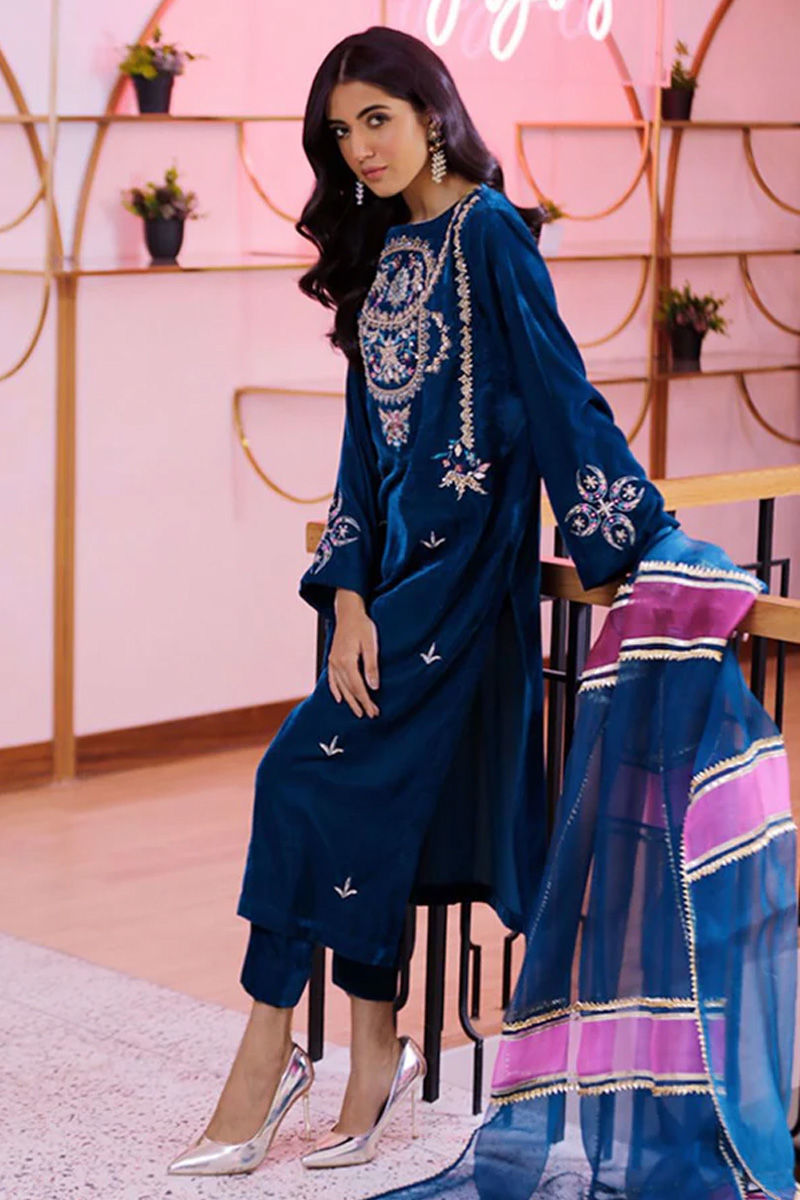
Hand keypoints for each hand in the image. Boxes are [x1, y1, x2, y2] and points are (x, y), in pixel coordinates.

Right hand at [328, 590, 379, 718]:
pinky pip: (331, 679)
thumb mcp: (371, 644)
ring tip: (357, 711)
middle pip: (349, 689)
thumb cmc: (362, 625)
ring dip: (349, 700)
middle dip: (359, 703)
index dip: (366, 701)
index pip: (358, 687)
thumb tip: (374, 687)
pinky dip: (335, 690)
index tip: (373, 711)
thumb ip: (372, 666)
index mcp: (347, 661)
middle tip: (369, 715)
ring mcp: (332, 661)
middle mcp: (336, 664)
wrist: (348, 611)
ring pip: (340, 686)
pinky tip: (339, 698)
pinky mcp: (332, 658)